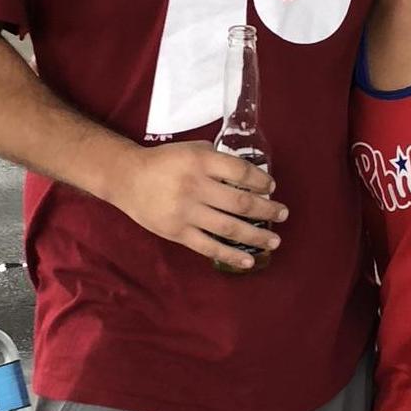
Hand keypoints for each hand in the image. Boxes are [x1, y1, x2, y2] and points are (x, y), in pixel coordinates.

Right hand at [114, 141, 286, 269]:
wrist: (127, 178)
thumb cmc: (165, 162)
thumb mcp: (192, 149)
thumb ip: (218, 160)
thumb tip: (250, 176)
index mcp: (201, 162)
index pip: (240, 172)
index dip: (261, 181)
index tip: (272, 188)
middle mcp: (195, 186)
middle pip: (240, 202)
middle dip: (267, 210)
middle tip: (283, 214)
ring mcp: (186, 212)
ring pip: (229, 227)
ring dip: (256, 235)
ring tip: (274, 240)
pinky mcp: (178, 232)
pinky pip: (209, 247)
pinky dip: (231, 255)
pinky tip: (248, 261)